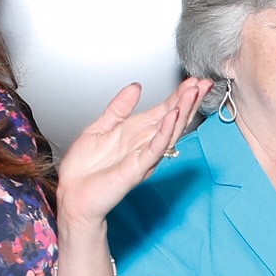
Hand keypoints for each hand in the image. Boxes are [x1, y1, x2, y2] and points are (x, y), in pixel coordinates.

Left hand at [54, 77, 210, 230]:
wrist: (73, 194)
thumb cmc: (85, 169)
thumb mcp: (100, 127)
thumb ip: (119, 107)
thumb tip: (135, 87)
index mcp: (137, 133)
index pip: (164, 110)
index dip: (179, 95)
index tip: (193, 81)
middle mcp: (144, 144)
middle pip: (173, 120)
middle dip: (189, 100)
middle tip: (203, 83)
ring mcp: (143, 157)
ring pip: (169, 132)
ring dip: (182, 111)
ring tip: (193, 93)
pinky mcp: (137, 169)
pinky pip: (155, 149)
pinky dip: (165, 132)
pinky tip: (173, 117)